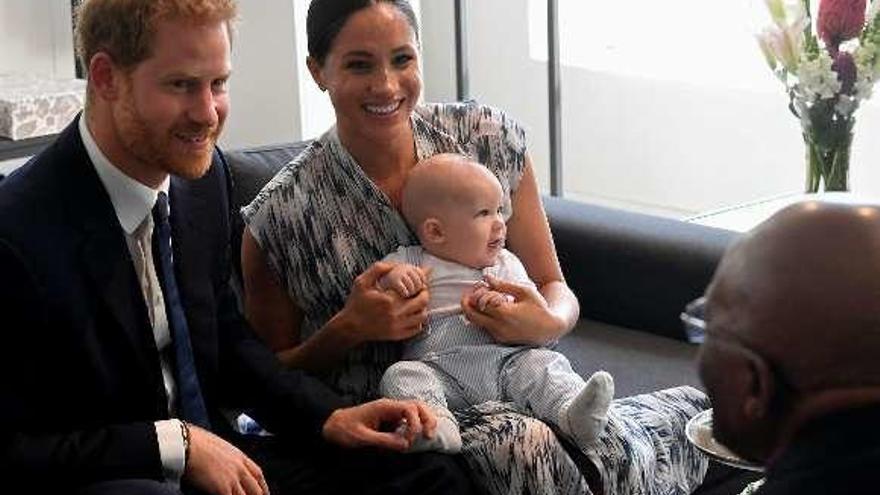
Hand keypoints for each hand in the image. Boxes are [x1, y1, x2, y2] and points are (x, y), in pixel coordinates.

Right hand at [184, 425, 268, 494]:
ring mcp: (233, 479)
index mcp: (240, 457)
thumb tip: (224, 465)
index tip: (263, 493)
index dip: (262, 486)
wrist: (186, 445)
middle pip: (256, 489)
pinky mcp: (223, 489)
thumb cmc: (195, 443)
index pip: (258, 474)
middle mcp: (240, 468)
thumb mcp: (218, 447)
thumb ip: (227, 458)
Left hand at [322, 398, 436, 451]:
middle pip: (417, 405)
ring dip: (425, 420)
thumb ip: (384, 440)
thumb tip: (406, 445)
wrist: (332, 425)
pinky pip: (409, 418)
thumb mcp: (362, 438)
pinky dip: (417, 425)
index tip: (410, 441)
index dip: (415, 424)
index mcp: (384, 406)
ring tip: (429, 435)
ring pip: (416, 409)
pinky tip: (417, 436)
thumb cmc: (344, 430)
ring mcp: (391, 411)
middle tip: (430, 436)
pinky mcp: (391, 419)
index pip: (410, 408)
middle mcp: (390, 406)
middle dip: (427, 418)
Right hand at [340, 262, 428, 342]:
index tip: (422, 277)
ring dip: (423, 307)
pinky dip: (419, 321)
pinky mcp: (397, 335)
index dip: (422, 281)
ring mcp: (397, 327)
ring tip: (417, 302)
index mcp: (389, 300)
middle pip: (422, 302)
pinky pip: (416, 329)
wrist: (350, 326)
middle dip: (424, 293)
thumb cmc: (356, 303)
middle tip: (421, 289)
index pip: (414, 289)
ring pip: (422, 317)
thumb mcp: (362, 282)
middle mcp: (395, 314)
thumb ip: (378, 269)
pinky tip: (413, 315)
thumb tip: (395, 264)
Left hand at [461, 275, 564, 344]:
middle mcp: (499, 327)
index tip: (481, 286)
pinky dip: (483, 318)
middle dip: (467, 303)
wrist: (550, 329)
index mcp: (505, 313)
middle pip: (471, 315)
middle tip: (469, 294)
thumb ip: (503, 285)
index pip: (480, 302)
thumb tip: (486, 278)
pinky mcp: (500, 340)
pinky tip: (492, 310)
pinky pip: (484, 327)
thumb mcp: (524, 292)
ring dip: (474, 310)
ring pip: (475, 322)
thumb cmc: (539, 307)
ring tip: (483, 300)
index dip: (477, 292)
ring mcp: (498, 335)